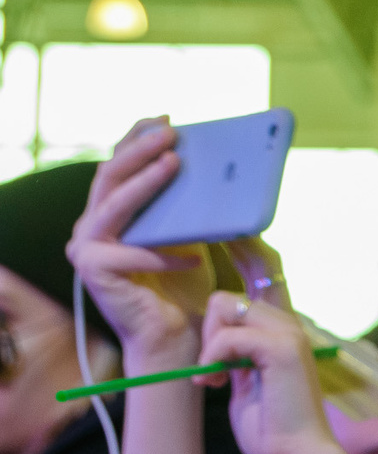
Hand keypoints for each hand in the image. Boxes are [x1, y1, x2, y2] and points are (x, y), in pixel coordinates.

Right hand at [65, 121, 215, 366]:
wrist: (175, 335)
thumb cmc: (184, 282)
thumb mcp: (189, 231)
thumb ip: (186, 202)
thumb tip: (213, 163)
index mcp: (109, 212)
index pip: (117, 165)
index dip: (136, 138)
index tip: (165, 118)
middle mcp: (90, 226)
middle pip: (109, 176)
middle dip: (139, 150)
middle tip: (171, 131)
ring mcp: (87, 249)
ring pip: (112, 205)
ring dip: (143, 183)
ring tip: (174, 162)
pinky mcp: (94, 272)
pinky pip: (132, 253)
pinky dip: (164, 251)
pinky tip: (195, 253)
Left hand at [198, 294, 344, 453]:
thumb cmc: (273, 431)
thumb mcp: (248, 383)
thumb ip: (237, 357)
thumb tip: (214, 340)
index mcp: (282, 334)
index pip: (234, 305)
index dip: (215, 332)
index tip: (217, 369)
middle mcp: (288, 327)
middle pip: (225, 301)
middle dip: (208, 335)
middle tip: (212, 372)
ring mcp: (289, 335)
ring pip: (225, 308)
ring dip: (210, 345)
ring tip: (215, 379)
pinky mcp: (282, 349)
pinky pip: (228, 336)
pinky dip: (212, 358)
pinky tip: (217, 383)